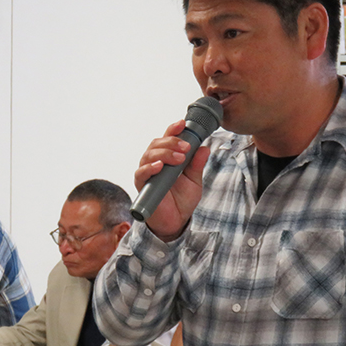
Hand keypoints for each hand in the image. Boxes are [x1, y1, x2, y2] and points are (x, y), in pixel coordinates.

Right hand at [135, 120, 209, 240]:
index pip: (168, 138)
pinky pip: (141, 173)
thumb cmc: (182, 199)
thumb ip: (197, 165)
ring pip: (149, 154)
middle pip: (157, 143)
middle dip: (172, 141)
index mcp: (167, 157)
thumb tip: (205, 148)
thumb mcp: (194, 181)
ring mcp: (147, 172)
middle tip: (186, 147)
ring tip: (179, 158)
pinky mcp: (142, 185)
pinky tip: (159, 166)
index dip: (173, 129)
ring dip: (165, 153)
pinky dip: (149, 167)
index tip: (183, 124)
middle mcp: (155, 161)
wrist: (175, 222)